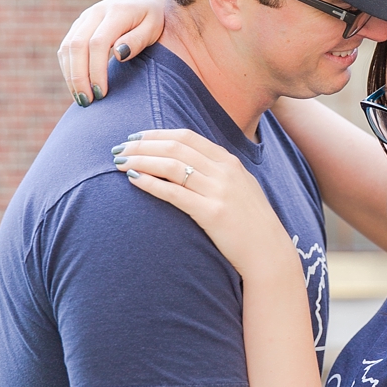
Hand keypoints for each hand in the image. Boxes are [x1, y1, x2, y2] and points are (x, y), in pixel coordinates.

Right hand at [58, 0, 166, 104]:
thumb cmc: (155, 19)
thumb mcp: (154, 28)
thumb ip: (138, 40)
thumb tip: (118, 55)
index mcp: (117, 11)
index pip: (98, 43)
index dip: (96, 70)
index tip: (102, 93)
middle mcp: (96, 12)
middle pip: (76, 45)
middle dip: (78, 77)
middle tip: (87, 101)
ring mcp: (85, 17)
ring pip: (67, 47)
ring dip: (70, 75)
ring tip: (81, 98)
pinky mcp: (79, 25)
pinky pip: (66, 47)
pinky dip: (68, 68)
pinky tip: (77, 86)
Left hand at [113, 129, 293, 278]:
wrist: (268, 252)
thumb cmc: (250, 223)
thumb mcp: (239, 187)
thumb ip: (218, 171)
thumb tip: (188, 161)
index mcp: (229, 161)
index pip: (187, 137)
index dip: (157, 134)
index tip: (135, 136)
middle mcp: (224, 171)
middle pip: (175, 147)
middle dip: (142, 145)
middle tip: (118, 148)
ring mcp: (219, 191)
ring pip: (171, 165)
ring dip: (141, 160)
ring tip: (119, 162)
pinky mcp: (212, 213)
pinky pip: (174, 193)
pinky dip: (151, 182)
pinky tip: (133, 179)